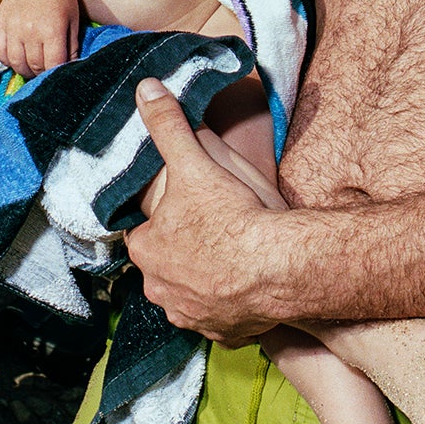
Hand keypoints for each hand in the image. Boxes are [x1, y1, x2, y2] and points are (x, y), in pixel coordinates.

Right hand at [0, 0, 80, 75]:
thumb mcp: (73, 19)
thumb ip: (72, 46)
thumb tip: (69, 67)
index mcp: (52, 30)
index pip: (53, 65)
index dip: (56, 74)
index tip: (58, 74)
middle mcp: (30, 31)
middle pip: (34, 66)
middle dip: (41, 73)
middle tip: (45, 71)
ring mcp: (13, 28)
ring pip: (16, 63)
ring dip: (24, 70)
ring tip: (31, 67)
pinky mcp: (0, 24)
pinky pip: (0, 52)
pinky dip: (8, 60)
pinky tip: (17, 57)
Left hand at [125, 80, 285, 345]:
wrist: (281, 267)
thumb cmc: (233, 216)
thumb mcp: (196, 162)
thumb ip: (168, 127)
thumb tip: (145, 89)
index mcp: (147, 251)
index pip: (143, 233)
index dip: (162, 220)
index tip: (185, 209)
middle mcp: (161, 291)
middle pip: (165, 267)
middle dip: (182, 252)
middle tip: (213, 231)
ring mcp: (193, 318)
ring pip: (191, 296)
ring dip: (205, 282)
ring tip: (232, 258)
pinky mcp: (226, 334)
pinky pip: (223, 320)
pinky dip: (232, 306)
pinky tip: (248, 288)